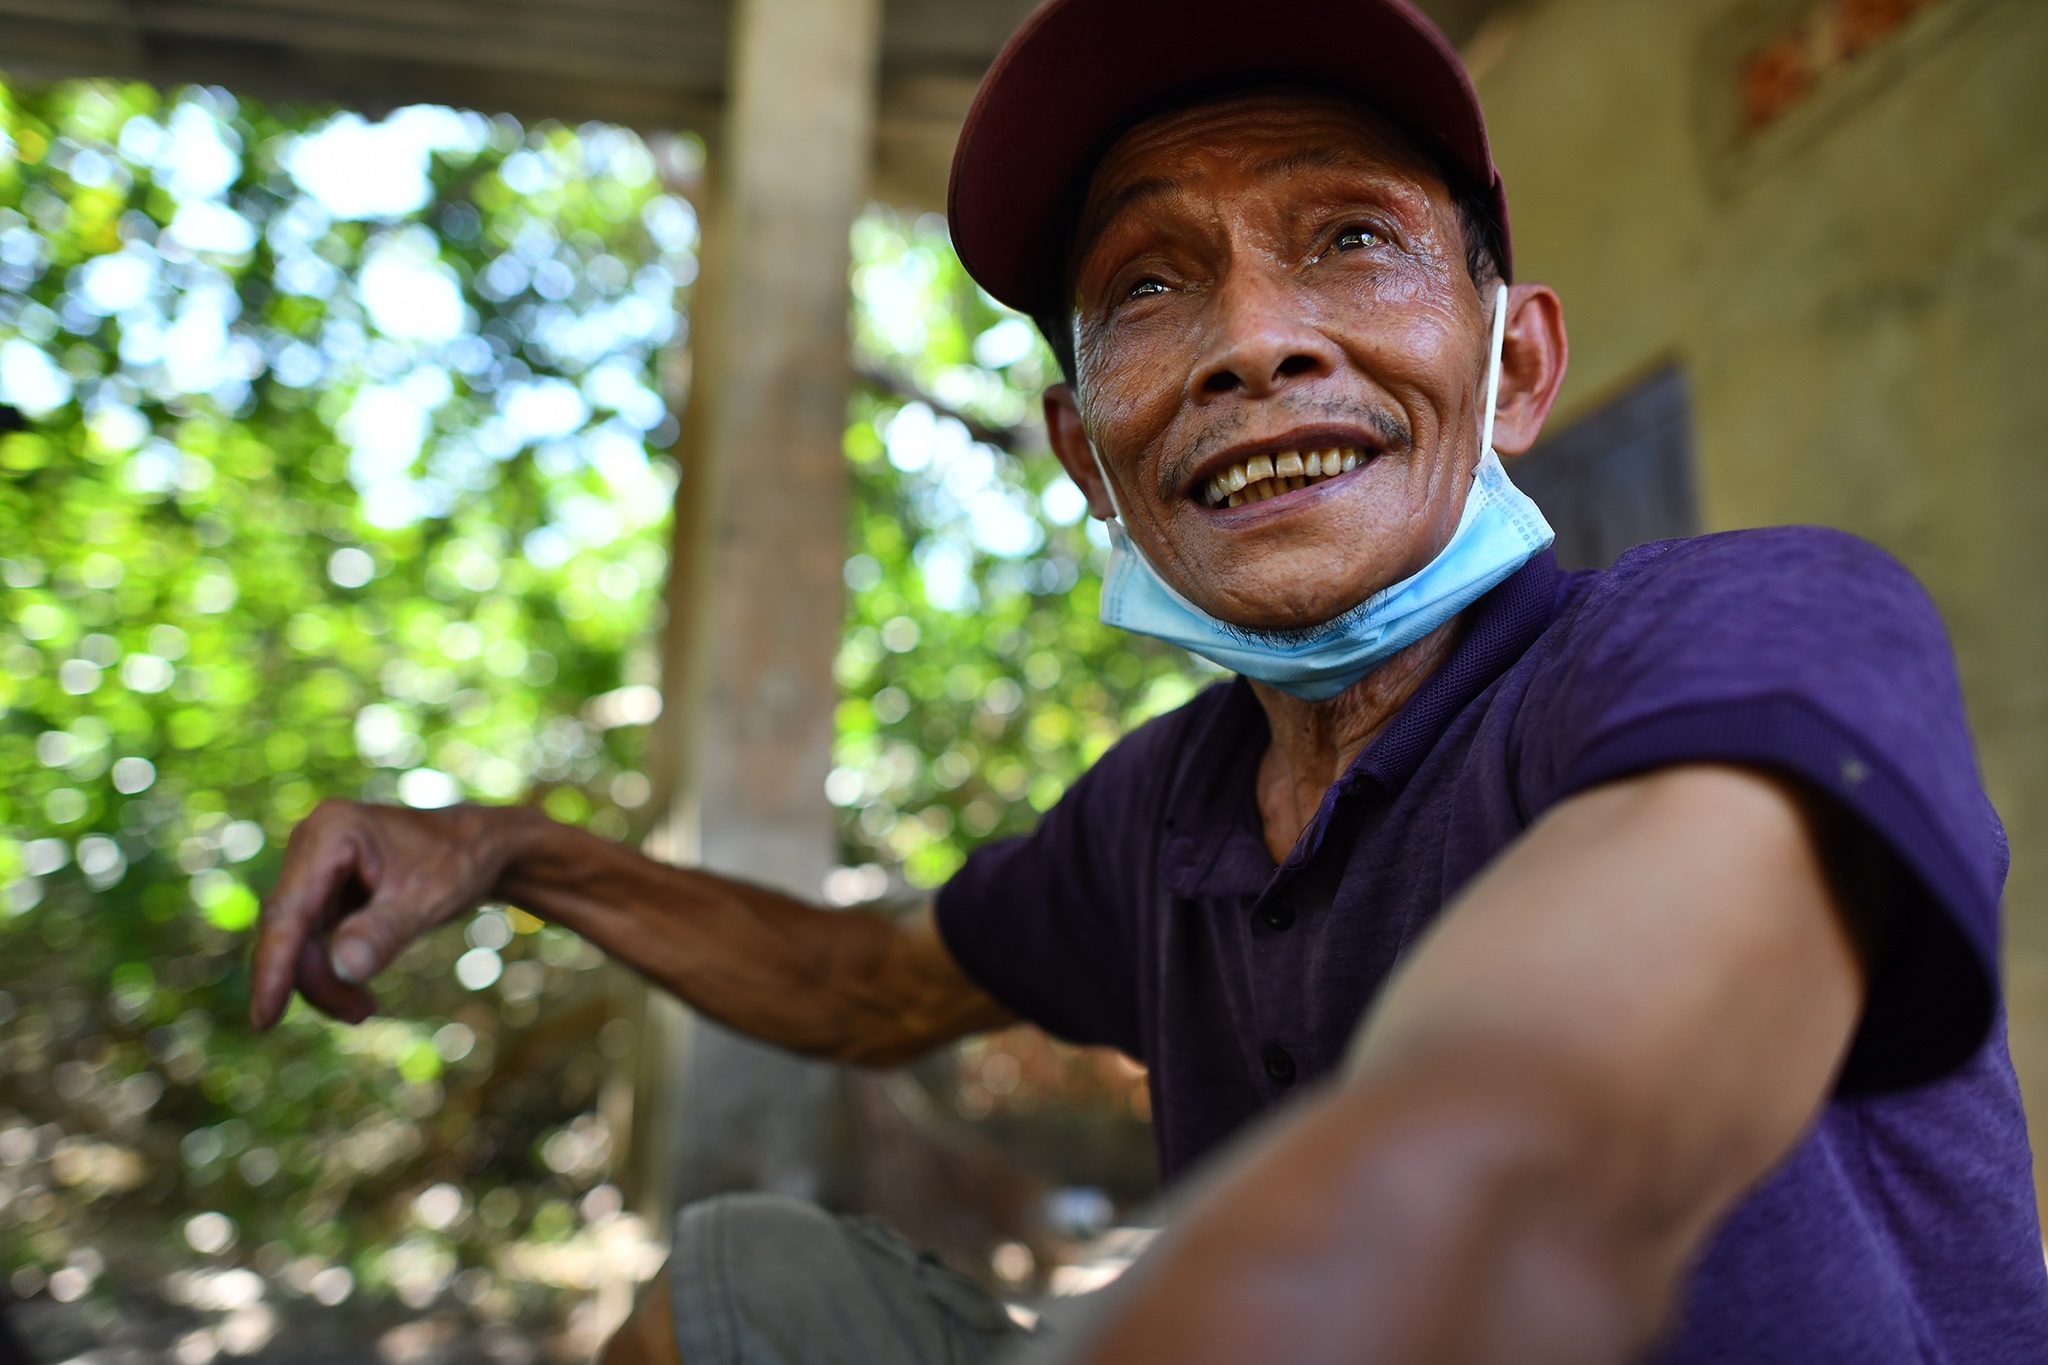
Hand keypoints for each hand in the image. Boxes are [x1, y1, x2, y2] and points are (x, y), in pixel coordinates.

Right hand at [249, 799, 523, 1028]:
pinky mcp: (323, 887)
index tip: (264, 1020)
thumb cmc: (459, 864)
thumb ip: (383, 934)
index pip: (289, 910)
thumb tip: (343, 971)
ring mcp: (315, 865)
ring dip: (326, 980)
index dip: (273, 968)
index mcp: (331, 831)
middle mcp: (312, 842)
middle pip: (290, 928)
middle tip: (360, 1014)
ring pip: (298, 940)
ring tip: (364, 1009)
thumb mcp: (428, 900)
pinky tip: (356, 992)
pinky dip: (332, 968)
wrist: (483, 846)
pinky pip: (312, 938)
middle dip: (318, 979)